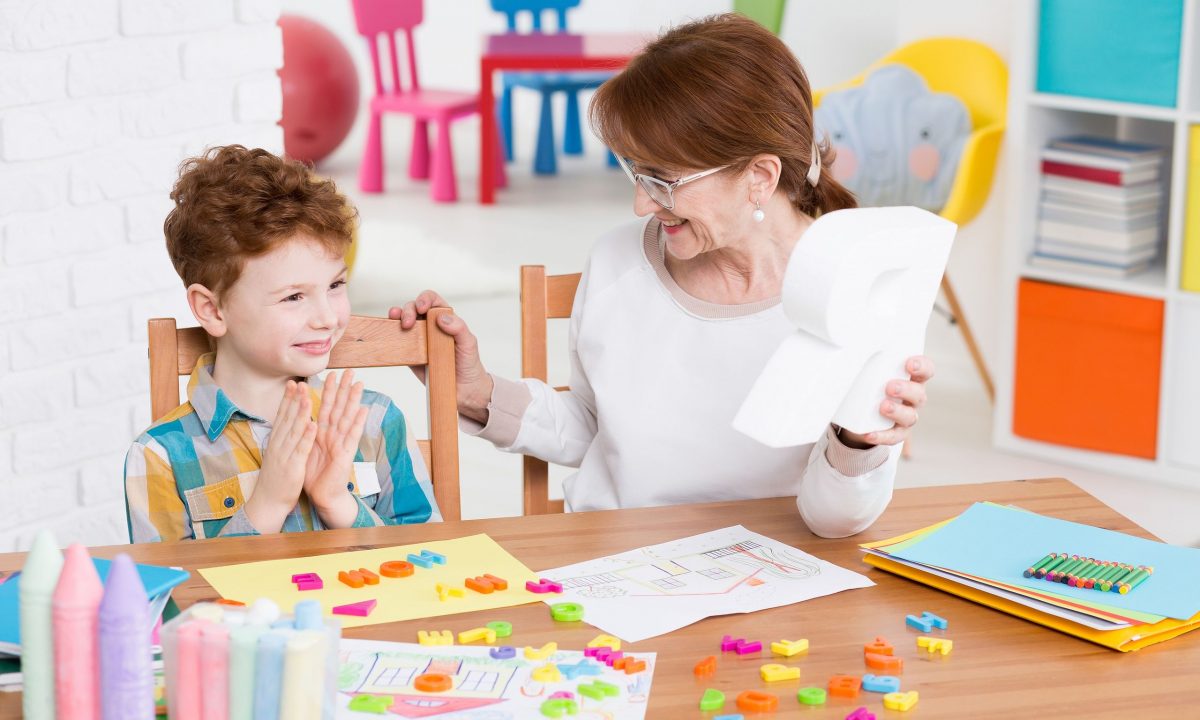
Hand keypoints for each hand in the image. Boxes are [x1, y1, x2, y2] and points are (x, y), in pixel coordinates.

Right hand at [243, 381, 315, 532]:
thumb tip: (285, 424)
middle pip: (286, 418)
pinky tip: (313, 424)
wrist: (268, 502)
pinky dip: (306, 436)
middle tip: (299, 382)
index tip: (293, 383)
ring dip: (300, 412)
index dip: (287, 399)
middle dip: (293, 399)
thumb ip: (282, 439)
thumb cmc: (275, 478)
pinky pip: (301, 449)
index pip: (282, 416)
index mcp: (276, 441)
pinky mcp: (292, 467)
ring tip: (307, 396)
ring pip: (293, 430)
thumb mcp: (277, 454)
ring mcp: (284, 455)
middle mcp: (278, 445)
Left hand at [304, 370, 368, 521]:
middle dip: (344, 389)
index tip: (331, 374)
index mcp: (323, 433)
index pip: (327, 407)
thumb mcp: (308, 449)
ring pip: (348, 418)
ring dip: (353, 401)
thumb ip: (309, 433)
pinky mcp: (346, 454)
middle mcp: (334, 435)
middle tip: (350, 372)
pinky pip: (352, 436)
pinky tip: (363, 410)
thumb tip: (306, 417)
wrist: (323, 496)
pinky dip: (357, 423)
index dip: (329, 391)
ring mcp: (342, 443)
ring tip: (359, 384)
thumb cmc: (315, 474)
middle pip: (340, 408)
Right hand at [389, 290, 493, 422]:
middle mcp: (430, 326)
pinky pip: (399, 342)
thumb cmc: (469, 363)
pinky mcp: (411, 355)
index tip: (422, 308)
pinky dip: (392, 335)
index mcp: (445, 319)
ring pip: (403, 322)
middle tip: (408, 323)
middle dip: (408, 310)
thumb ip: (459, 328)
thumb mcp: (469, 343)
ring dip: (396, 317)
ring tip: (395, 320)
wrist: (464, 389)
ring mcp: (419, 340)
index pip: (433, 301)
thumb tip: (441, 318)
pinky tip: (390, 334)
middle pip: (414, 308)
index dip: (424, 299)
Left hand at [840, 355, 933, 447]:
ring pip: (910, 416)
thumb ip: (866, 365)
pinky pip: (892, 437)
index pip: (925, 371)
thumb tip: (845, 359)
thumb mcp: (870, 373)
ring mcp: (907, 416)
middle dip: (906, 390)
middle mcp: (913, 398)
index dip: (922, 367)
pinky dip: (881, 436)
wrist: (861, 416)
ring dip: (897, 411)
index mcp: (911, 379)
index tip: (909, 364)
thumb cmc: (870, 387)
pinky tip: (869, 434)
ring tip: (883, 407)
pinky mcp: (897, 433)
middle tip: (890, 387)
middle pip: (919, 394)